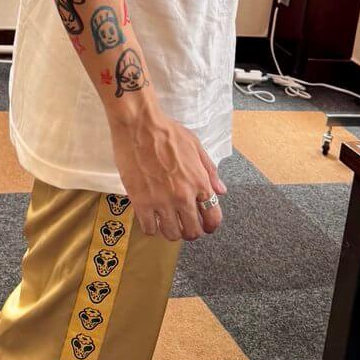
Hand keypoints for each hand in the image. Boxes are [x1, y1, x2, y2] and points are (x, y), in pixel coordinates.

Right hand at [109, 108, 227, 241]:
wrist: (139, 125)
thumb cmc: (167, 131)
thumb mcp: (195, 145)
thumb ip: (209, 170)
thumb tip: (220, 190)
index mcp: (199, 182)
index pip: (212, 218)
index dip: (210, 225)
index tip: (205, 226)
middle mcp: (184, 196)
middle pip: (192, 232)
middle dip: (190, 230)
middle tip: (183, 223)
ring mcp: (162, 201)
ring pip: (171, 234)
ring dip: (170, 230)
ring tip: (166, 220)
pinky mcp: (141, 202)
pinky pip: (149, 228)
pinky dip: (151, 226)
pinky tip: (150, 217)